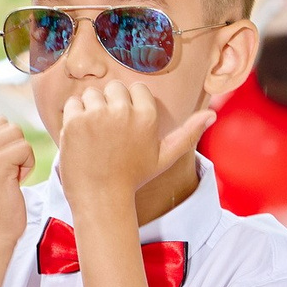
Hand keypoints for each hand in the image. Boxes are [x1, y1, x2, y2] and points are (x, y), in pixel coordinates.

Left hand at [55, 80, 212, 216]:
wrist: (101, 198)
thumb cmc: (133, 177)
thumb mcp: (165, 157)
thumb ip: (188, 133)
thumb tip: (212, 114)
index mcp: (147, 116)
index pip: (136, 89)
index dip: (129, 106)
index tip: (125, 127)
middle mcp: (123, 111)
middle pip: (113, 88)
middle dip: (110, 105)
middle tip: (109, 133)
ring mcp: (97, 115)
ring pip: (92, 94)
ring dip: (91, 109)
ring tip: (95, 136)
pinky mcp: (75, 121)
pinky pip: (74, 103)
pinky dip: (74, 116)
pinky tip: (81, 137)